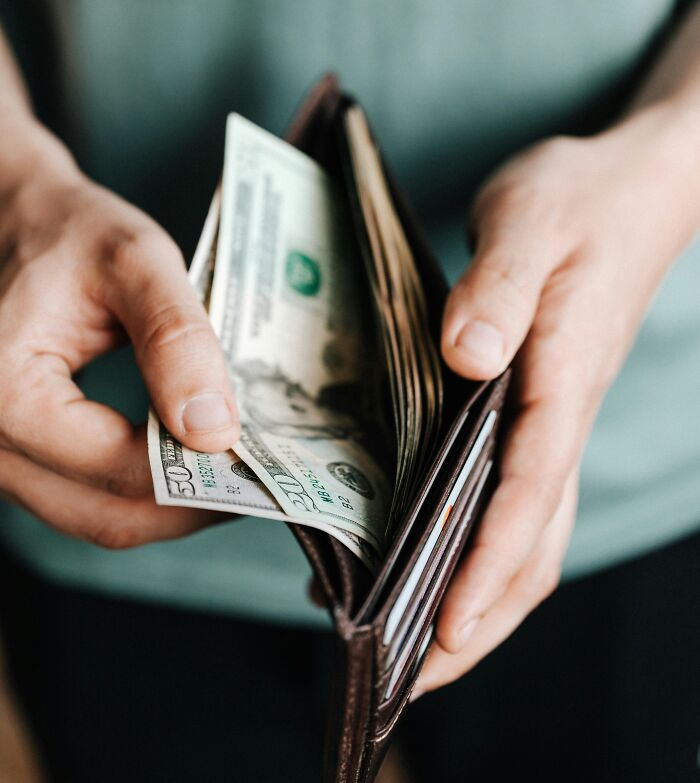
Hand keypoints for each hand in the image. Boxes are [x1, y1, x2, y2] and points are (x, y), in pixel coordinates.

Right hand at [0, 123, 238, 547]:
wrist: (12, 221)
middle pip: (105, 515)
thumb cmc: (67, 232)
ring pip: (94, 517)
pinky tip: (183, 465)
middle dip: (189, 507)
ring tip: (227, 476)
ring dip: (168, 507)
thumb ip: (176, 341)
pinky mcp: (17, 454)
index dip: (195, 476)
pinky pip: (82, 497)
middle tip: (254, 483)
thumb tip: (214, 431)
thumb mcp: (133, 262)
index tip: (256, 464)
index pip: (117, 467)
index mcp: (5, 391)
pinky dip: (138, 492)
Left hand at [414, 105, 699, 695]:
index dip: (488, 566)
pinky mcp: (538, 411)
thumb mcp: (530, 222)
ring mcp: (555, 421)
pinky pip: (516, 499)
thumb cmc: (578, 201)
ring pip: (529, 534)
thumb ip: (498, 288)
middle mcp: (563, 417)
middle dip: (481, 617)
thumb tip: (469, 356)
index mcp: (563, 381)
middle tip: (415, 676)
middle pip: (533, 543)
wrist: (626, 188)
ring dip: (482, 597)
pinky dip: (480, 547)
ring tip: (417, 646)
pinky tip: (433, 558)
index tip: (442, 629)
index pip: (529, 494)